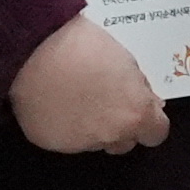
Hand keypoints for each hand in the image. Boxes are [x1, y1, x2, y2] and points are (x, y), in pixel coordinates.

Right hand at [5, 14, 172, 155]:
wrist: (33, 48)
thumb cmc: (83, 45)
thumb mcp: (125, 59)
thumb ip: (138, 87)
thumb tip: (147, 101)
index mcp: (135, 114)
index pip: (156, 133)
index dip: (149, 120)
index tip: (139, 107)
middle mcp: (109, 135)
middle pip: (124, 142)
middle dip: (119, 125)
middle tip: (105, 99)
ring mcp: (78, 143)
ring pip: (93, 141)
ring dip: (90, 126)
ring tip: (75, 96)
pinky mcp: (49, 142)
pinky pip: (62, 137)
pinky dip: (62, 124)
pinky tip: (54, 101)